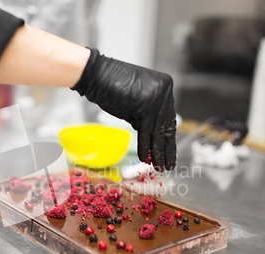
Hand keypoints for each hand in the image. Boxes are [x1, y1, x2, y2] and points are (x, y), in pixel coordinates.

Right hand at [72, 49, 175, 170]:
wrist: (95, 75)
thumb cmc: (109, 86)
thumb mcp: (134, 103)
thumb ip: (145, 117)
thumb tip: (153, 137)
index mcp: (165, 86)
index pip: (168, 118)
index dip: (168, 138)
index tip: (169, 152)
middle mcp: (164, 90)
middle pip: (167, 126)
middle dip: (166, 148)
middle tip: (168, 165)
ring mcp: (157, 97)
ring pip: (158, 131)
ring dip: (158, 151)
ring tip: (160, 166)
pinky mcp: (146, 105)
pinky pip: (146, 131)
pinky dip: (146, 146)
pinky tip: (146, 159)